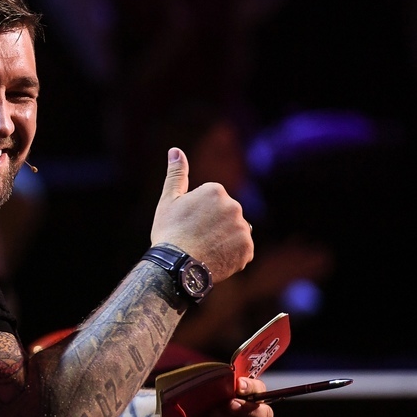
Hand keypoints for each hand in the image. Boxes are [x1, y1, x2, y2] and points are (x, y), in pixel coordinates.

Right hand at [150, 147, 252, 282]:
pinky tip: (215, 259)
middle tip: (196, 239)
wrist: (176, 266)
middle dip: (214, 225)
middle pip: (226, 215)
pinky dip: (232, 255)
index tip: (188, 224)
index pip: (212, 201)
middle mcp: (234, 206)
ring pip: (234, 232)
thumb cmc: (169, 232)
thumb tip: (175, 150)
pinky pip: (242, 250)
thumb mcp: (168, 200)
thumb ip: (177, 174)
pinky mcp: (248, 249)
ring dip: (224, 240)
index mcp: (215, 191)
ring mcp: (243, 228)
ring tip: (205, 250)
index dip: (199, 214)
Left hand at [179, 377, 272, 416]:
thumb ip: (213, 378)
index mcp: (244, 396)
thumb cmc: (189, 399)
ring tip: (211, 416)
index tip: (237, 385)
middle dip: (247, 409)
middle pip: (265, 416)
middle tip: (228, 404)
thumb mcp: (198, 384)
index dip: (252, 387)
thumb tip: (224, 373)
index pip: (260, 390)